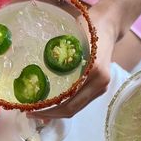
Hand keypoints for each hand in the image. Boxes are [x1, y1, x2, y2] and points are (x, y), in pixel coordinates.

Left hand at [27, 1, 118, 119]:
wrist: (109, 25)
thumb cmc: (88, 27)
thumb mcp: (70, 40)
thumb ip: (59, 59)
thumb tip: (35, 79)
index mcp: (94, 72)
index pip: (69, 101)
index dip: (49, 110)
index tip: (31, 110)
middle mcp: (100, 84)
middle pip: (72, 110)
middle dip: (50, 115)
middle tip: (31, 114)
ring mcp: (101, 88)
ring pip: (76, 108)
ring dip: (57, 113)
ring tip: (39, 112)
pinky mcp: (99, 88)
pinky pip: (80, 102)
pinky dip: (65, 106)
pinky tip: (52, 106)